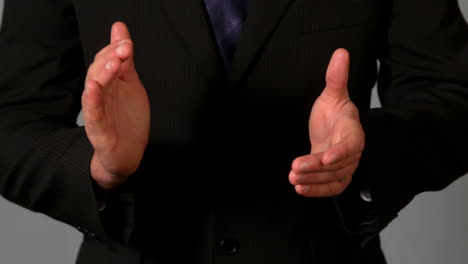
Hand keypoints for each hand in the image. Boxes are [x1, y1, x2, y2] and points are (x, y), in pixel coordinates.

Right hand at [81, 22, 149, 189]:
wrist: (128, 152)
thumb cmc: (127, 118)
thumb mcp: (131, 83)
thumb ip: (125, 59)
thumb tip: (120, 30)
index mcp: (108, 84)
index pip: (105, 61)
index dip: (115, 49)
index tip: (126, 41)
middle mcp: (100, 95)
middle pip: (98, 72)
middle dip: (110, 58)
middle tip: (124, 48)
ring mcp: (98, 112)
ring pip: (94, 90)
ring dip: (102, 75)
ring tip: (112, 63)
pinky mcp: (99, 129)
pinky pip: (93, 114)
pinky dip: (92, 101)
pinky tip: (93, 89)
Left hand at [289, 48, 364, 196]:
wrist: (331, 130)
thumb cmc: (333, 113)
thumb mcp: (332, 94)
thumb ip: (336, 77)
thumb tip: (340, 51)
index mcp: (353, 132)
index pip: (351, 145)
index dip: (341, 152)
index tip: (326, 157)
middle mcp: (351, 153)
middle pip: (338, 166)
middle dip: (316, 169)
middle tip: (295, 169)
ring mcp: (344, 167)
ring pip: (332, 179)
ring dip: (313, 181)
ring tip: (293, 179)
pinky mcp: (336, 178)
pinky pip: (330, 188)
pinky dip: (316, 191)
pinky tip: (299, 189)